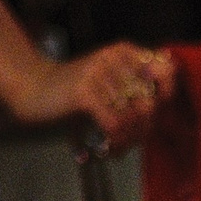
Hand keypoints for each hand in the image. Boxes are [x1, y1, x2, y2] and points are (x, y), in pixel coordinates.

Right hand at [4, 40, 175, 143]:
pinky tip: (104, 149)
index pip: (167, 74)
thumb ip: (139, 91)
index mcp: (124, 51)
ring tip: (114, 148)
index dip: (165, 100)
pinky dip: (113, 142)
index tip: (149, 119)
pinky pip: (115, 124)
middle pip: (151, 102)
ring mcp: (98, 72)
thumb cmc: (75, 95)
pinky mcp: (84, 91)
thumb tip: (163, 99)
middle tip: (127, 143)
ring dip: (127, 141)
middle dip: (143, 130)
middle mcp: (114, 57)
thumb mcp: (110, 86)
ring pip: (134, 117)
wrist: (33, 90)